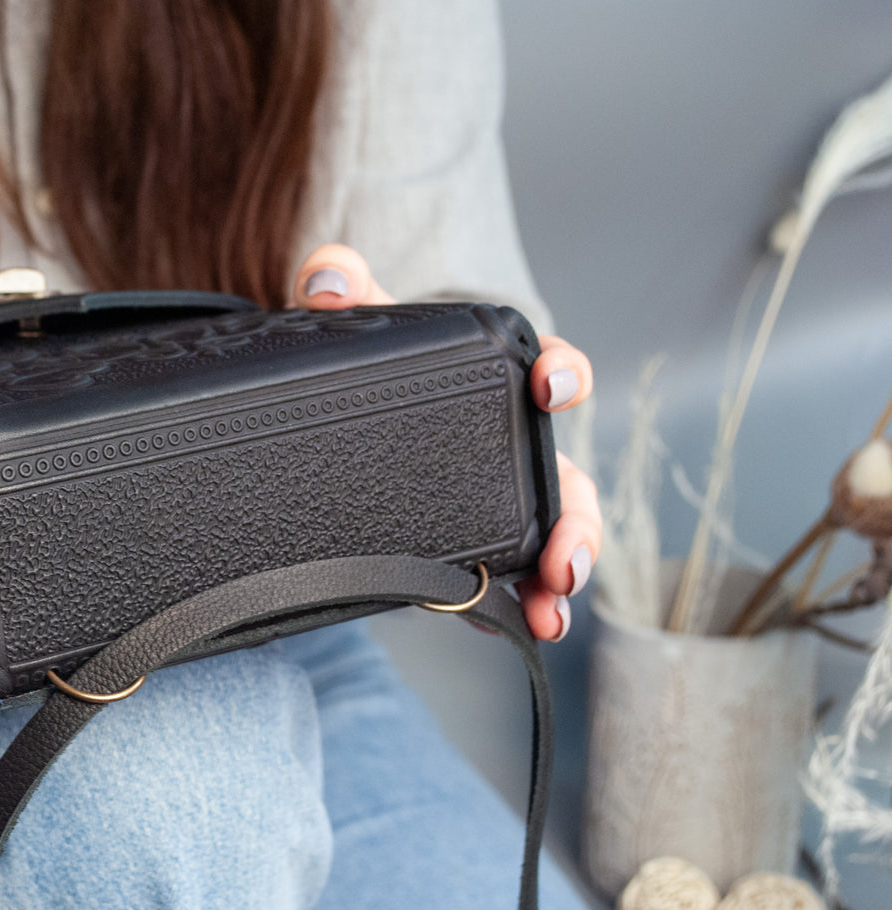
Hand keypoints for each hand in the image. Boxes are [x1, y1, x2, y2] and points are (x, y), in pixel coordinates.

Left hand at [292, 244, 599, 641]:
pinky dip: (512, 604)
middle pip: (566, 479)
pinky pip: (500, 575)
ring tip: (553, 608)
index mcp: (495, 378)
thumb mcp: (355, 323)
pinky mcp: (462, 541)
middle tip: (568, 552)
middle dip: (580, 519)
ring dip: (560, 572)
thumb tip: (330, 283)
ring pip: (548, 536)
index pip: (547, 367)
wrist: (336, 408)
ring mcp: (492, 497)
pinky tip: (516, 626)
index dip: (562, 371)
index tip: (551, 386)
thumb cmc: (369, 360)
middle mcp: (508, 441)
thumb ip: (338, 286)